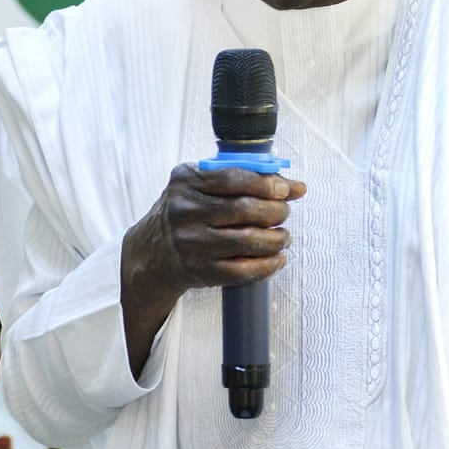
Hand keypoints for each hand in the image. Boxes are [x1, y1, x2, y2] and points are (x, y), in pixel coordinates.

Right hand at [119, 163, 305, 375]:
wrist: (154, 252)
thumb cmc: (187, 211)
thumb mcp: (199, 184)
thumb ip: (241, 178)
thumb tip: (295, 187)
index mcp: (185, 182)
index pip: (232, 178)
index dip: (265, 184)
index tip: (286, 190)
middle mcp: (185, 211)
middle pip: (243, 209)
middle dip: (275, 211)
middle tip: (285, 212)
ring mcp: (191, 243)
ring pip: (247, 240)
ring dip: (276, 239)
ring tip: (284, 236)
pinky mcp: (200, 270)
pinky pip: (242, 270)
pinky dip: (267, 265)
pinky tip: (277, 258)